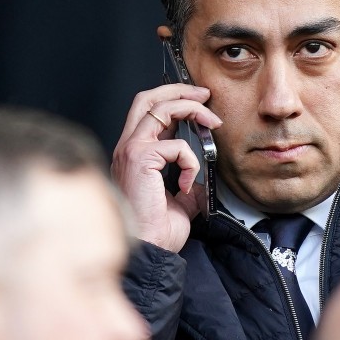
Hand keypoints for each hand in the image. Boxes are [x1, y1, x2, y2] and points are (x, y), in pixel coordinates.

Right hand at [111, 83, 221, 252]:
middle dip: (178, 90)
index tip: (198, 102)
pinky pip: (176, 145)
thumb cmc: (156, 231)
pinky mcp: (139, 159)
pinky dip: (191, 161)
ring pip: (160, 108)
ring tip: (211, 121)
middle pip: (147, 98)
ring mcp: (131, 151)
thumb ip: (188, 185)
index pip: (148, 112)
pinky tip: (189, 184)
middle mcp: (128, 148)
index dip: (173, 100)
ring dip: (191, 109)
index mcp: (134, 155)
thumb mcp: (180, 202)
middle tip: (204, 94)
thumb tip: (202, 182)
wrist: (150, 249)